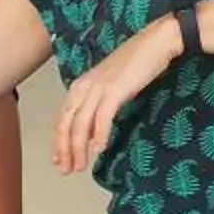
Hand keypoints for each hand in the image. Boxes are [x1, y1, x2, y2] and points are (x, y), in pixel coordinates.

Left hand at [54, 18, 181, 172]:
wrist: (155, 43)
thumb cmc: (135, 65)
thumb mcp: (109, 87)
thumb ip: (97, 107)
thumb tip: (91, 132)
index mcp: (79, 87)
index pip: (62, 119)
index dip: (58, 142)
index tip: (58, 160)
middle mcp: (83, 87)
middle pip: (66, 125)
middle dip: (64, 150)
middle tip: (66, 170)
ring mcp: (98, 88)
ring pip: (80, 124)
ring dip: (79, 149)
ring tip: (80, 166)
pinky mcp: (114, 90)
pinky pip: (102, 117)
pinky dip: (99, 135)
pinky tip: (99, 149)